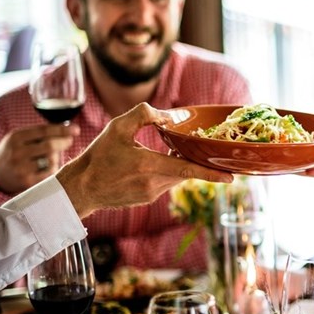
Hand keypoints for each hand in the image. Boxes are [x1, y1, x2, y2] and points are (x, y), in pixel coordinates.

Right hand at [0, 124, 79, 193]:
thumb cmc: (14, 151)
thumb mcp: (20, 138)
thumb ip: (40, 133)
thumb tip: (67, 128)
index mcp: (16, 137)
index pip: (44, 131)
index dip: (62, 130)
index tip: (76, 130)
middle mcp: (17, 152)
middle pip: (50, 146)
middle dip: (64, 142)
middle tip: (69, 141)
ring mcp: (22, 168)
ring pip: (51, 160)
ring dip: (56, 157)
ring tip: (50, 156)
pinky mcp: (28, 182)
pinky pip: (50, 174)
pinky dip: (53, 169)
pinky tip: (47, 167)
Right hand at [56, 103, 232, 217]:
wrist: (81, 187)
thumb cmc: (98, 156)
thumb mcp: (117, 127)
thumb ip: (144, 114)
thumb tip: (169, 115)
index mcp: (148, 166)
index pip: (188, 171)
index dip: (212, 174)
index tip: (231, 177)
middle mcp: (154, 184)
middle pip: (185, 172)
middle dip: (195, 161)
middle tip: (202, 149)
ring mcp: (151, 194)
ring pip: (176, 177)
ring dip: (178, 165)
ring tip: (171, 150)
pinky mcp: (147, 199)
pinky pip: (165, 183)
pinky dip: (166, 172)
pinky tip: (154, 162)